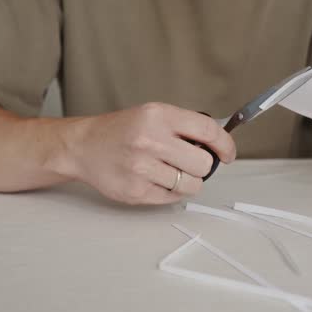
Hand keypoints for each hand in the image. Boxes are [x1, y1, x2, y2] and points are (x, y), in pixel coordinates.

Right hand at [65, 102, 235, 204]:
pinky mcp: (136, 191)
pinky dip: (169, 191)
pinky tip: (154, 179)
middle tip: (189, 163)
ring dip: (186, 181)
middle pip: (203, 164)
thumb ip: (184, 126)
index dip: (225, 145)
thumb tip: (219, 145)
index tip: (228, 154)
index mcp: (158, 116)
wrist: (84, 146)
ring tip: (169, 172)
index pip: (207, 130)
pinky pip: (172, 197)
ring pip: (191, 185)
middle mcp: (150, 141)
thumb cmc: (121, 130)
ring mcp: (142, 168)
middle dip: (202, 166)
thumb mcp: (152, 114)